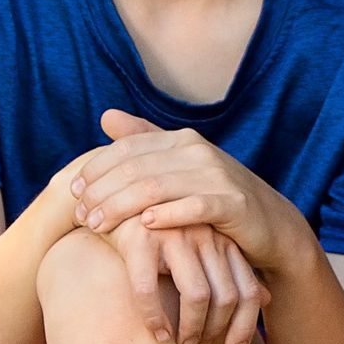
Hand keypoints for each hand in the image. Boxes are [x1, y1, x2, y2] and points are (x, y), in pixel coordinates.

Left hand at [70, 111, 304, 276]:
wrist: (272, 227)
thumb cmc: (217, 200)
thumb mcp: (181, 169)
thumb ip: (145, 142)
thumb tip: (106, 116)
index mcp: (182, 140)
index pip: (127, 147)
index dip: (96, 168)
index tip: (72, 190)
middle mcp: (199, 151)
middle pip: (135, 168)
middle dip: (101, 192)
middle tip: (78, 215)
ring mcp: (218, 176)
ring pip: (155, 187)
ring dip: (120, 207)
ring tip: (96, 227)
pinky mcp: (233, 204)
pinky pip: (193, 207)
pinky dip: (166, 215)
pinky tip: (143, 226)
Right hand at [101, 210, 266, 343]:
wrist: (114, 203)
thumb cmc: (163, 235)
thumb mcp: (201, 251)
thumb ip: (231, 272)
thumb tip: (268, 298)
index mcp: (223, 240)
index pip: (248, 291)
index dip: (245, 326)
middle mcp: (205, 235)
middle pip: (226, 297)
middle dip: (213, 330)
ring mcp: (175, 234)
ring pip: (196, 295)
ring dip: (189, 328)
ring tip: (179, 342)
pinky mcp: (140, 238)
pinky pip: (150, 290)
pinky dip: (154, 318)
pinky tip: (156, 333)